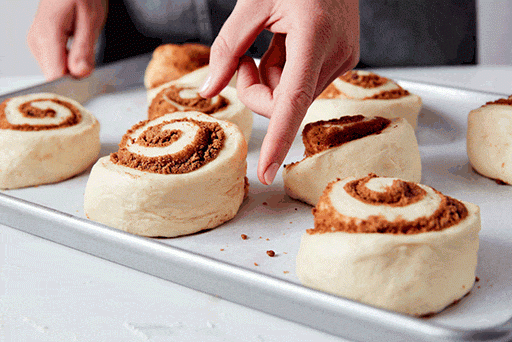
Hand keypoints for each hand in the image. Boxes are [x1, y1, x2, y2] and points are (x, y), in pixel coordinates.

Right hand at [27, 0, 106, 79]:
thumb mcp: (90, 20)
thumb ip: (84, 49)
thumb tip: (80, 73)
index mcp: (47, 34)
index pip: (53, 75)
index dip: (71, 83)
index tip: (85, 82)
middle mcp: (37, 41)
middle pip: (55, 76)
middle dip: (75, 76)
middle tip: (89, 60)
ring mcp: (37, 43)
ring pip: (56, 72)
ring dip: (73, 68)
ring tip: (83, 47)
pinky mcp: (42, 45)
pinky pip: (57, 64)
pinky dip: (70, 63)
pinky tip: (77, 50)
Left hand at [199, 0, 358, 184]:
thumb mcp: (251, 2)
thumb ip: (227, 49)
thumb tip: (208, 90)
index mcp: (313, 36)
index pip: (293, 102)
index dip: (279, 140)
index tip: (266, 172)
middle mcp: (335, 53)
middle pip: (285, 102)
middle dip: (257, 89)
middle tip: (243, 59)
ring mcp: (344, 58)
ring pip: (294, 94)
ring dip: (273, 79)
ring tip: (270, 39)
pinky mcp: (344, 58)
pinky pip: (305, 82)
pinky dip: (286, 71)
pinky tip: (284, 43)